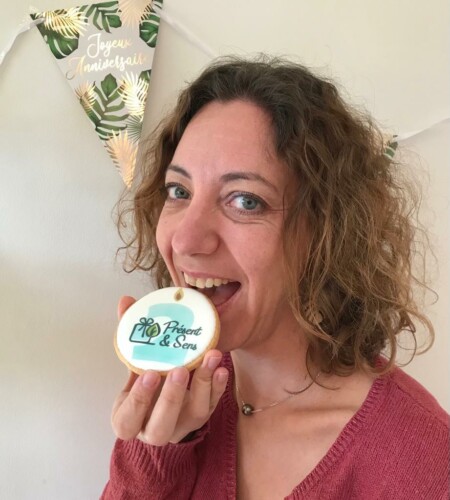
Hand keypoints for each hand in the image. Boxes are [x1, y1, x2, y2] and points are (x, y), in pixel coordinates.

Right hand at [111, 296, 228, 444]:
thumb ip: (129, 332)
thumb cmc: (144, 377)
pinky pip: (212, 406)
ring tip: (210, 357)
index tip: (149, 374)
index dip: (138, 401)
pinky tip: (220, 368)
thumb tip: (126, 300)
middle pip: (160, 427)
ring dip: (202, 386)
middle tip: (180, 369)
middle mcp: (153, 429)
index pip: (127, 421)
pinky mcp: (201, 418)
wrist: (163, 395)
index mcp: (128, 418)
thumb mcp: (134, 359)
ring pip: (193, 416)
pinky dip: (218, 387)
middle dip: (171, 398)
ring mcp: (180, 426)